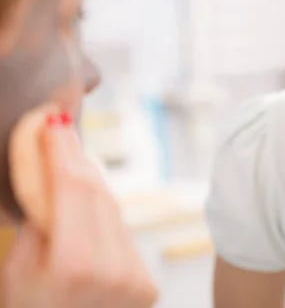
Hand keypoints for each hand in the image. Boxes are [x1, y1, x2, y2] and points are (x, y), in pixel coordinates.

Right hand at [1, 111, 157, 307]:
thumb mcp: (15, 275)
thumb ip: (38, 225)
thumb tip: (51, 181)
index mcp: (76, 265)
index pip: (73, 188)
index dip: (62, 150)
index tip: (53, 122)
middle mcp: (115, 269)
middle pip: (98, 194)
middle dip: (77, 160)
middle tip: (61, 131)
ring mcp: (137, 278)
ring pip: (114, 211)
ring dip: (91, 183)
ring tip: (70, 161)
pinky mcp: (147, 284)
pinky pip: (122, 234)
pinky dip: (104, 214)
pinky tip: (88, 199)